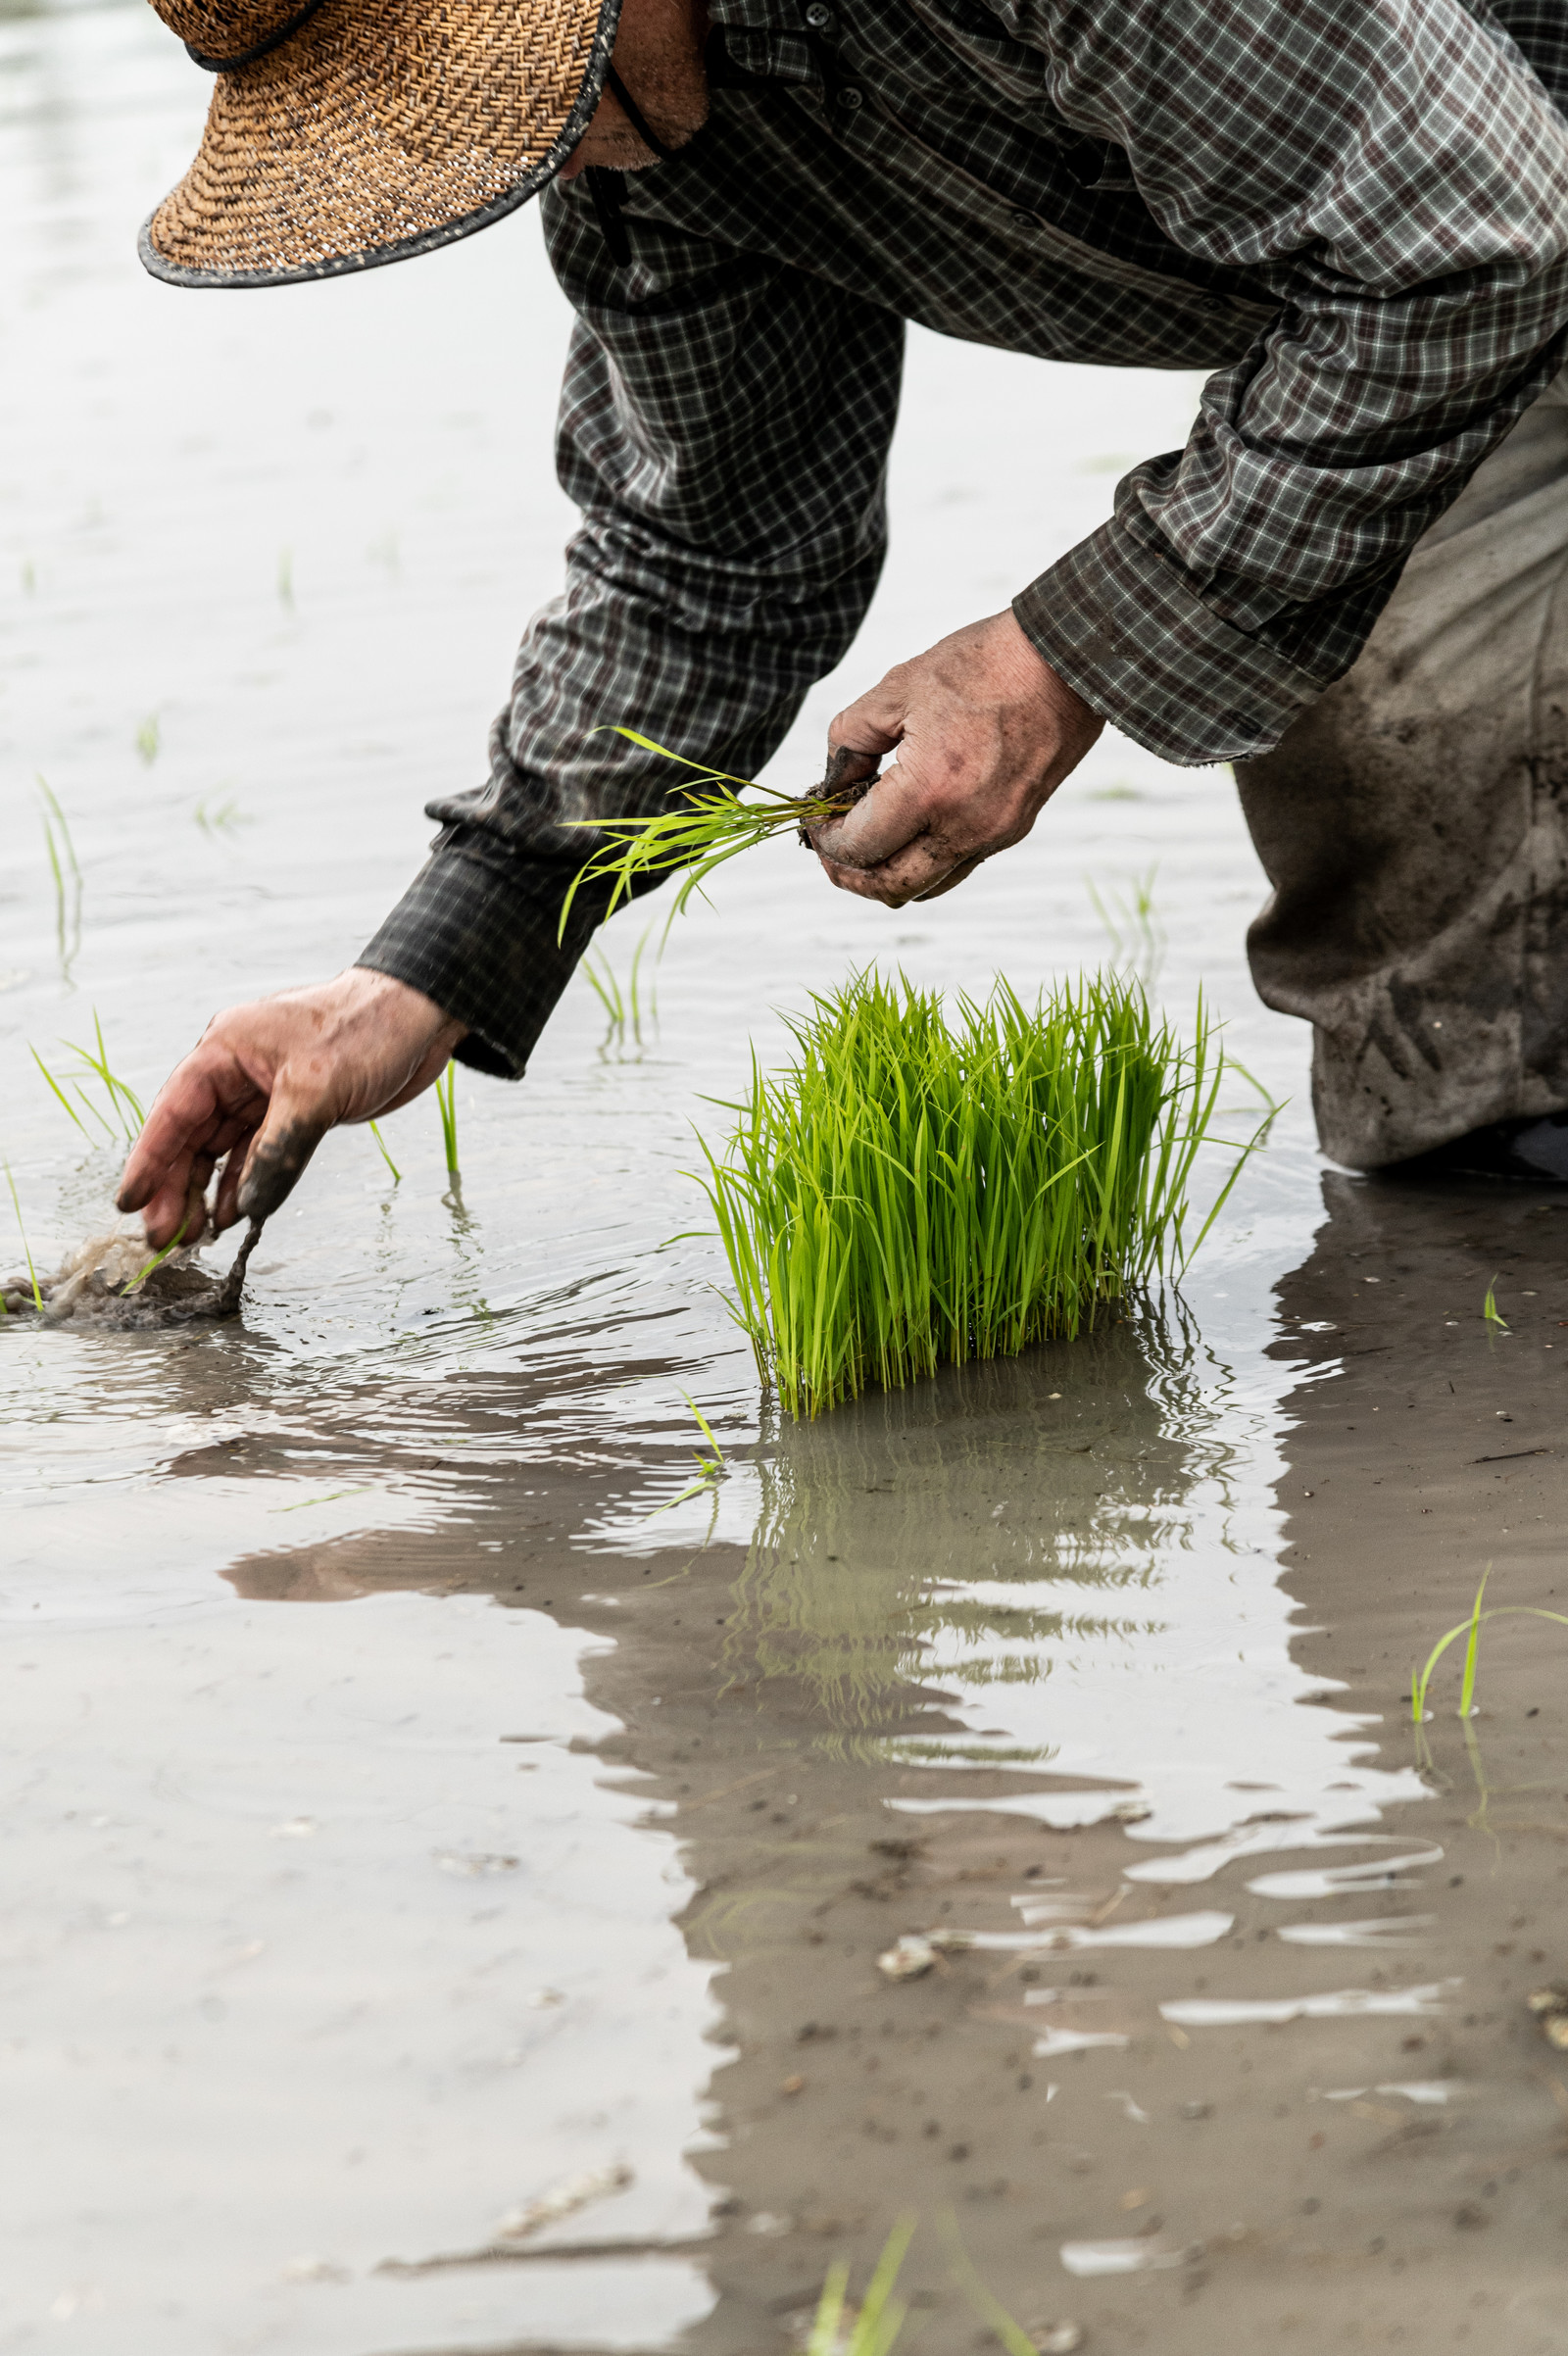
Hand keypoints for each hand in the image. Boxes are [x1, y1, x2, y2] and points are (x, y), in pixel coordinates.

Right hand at [117, 969, 465, 1247]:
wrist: (420, 1016)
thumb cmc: (366, 1031)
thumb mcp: (316, 1090)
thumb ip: (278, 1150)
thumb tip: (246, 1208)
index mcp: (225, 1051)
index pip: (173, 1112)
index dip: (149, 1161)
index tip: (130, 1204)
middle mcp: (236, 1072)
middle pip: (191, 1138)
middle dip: (176, 1189)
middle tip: (166, 1240)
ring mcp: (264, 1093)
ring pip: (220, 1151)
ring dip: (207, 1193)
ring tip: (195, 1238)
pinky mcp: (293, 1111)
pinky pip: (255, 1155)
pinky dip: (243, 1185)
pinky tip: (234, 1216)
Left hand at [807, 610, 1103, 906]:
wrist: (1066, 660)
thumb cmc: (984, 664)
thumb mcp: (897, 688)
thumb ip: (850, 741)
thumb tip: (832, 786)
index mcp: (930, 792)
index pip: (860, 848)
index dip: (825, 840)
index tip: (814, 821)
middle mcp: (965, 827)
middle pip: (890, 887)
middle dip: (849, 874)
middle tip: (828, 847)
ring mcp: (995, 834)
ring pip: (926, 887)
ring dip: (886, 874)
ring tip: (866, 840)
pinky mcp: (1014, 829)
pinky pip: (957, 866)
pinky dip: (923, 859)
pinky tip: (909, 826)